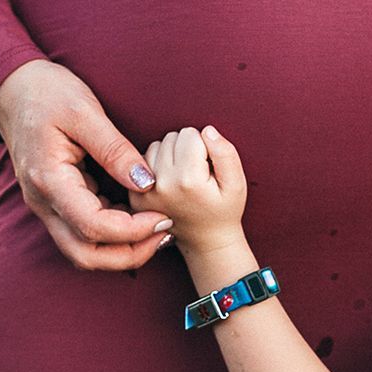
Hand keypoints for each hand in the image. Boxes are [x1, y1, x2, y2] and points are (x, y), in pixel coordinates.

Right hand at [0, 59, 173, 269]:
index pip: (92, 226)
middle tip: (166, 233)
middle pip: (85, 254)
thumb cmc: (48, 92)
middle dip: (129, 254)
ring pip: (84, 249)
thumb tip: (147, 183)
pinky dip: (115, 233)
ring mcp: (48, 205)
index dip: (132, 231)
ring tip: (159, 228)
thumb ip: (115, 149)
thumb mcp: (84, 111)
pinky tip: (142, 216)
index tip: (164, 217)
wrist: (14, 89)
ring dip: (122, 249)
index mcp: (48, 180)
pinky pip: (85, 231)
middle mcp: (43, 202)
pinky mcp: (58, 202)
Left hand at [133, 126, 247, 254]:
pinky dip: (156, 165)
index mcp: (187, 180)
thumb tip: (207, 130)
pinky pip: (142, 161)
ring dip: (170, 155)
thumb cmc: (224, 211)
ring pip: (156, 146)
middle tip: (197, 172)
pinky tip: (170, 182)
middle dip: (186, 148)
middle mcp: (161, 184)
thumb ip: (225, 153)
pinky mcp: (134, 196)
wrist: (205, 241)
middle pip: (171, 137)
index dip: (205, 146)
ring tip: (184, 176)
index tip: (208, 167)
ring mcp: (144, 191)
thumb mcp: (237, 183)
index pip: (190, 133)